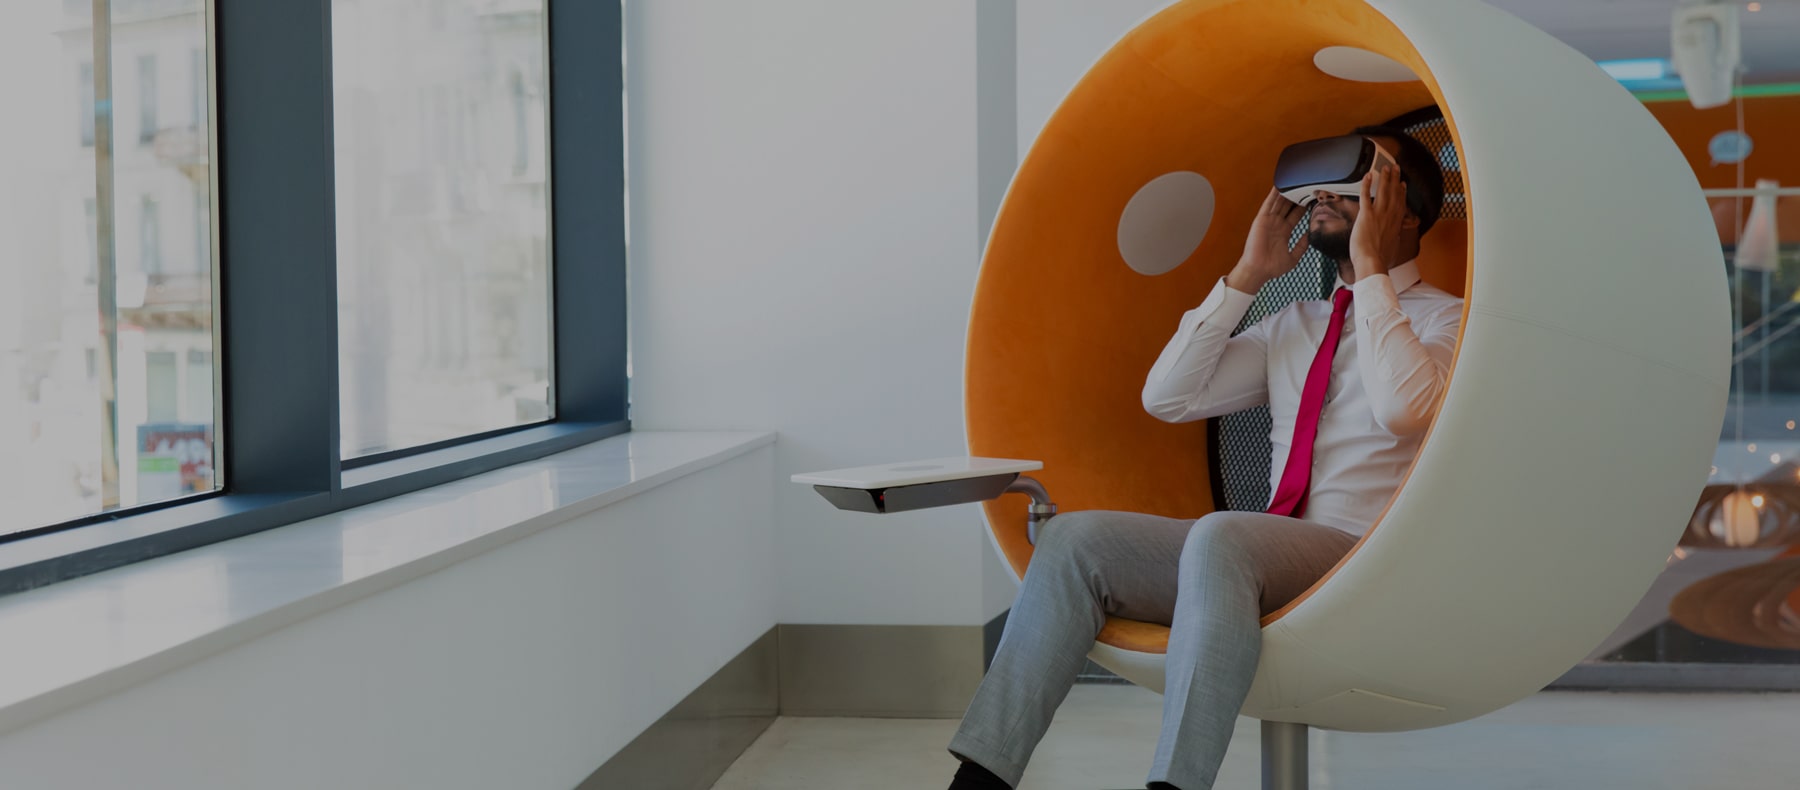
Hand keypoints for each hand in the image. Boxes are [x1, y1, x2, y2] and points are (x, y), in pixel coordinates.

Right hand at [1226, 188, 1310, 292]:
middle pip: (1288, 206)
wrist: (1258, 271)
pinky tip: (1278, 187)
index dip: (1304, 206)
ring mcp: (1269, 221)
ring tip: (1294, 181)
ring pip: (1279, 202)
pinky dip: (1272, 195)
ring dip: (1286, 192)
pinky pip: (1268, 204)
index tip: (1313, 199)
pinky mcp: (1261, 220)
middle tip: (1307, 186)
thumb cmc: (1271, 267)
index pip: (1296, 215)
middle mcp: (1276, 225)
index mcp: (1284, 232)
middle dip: (1297, 196)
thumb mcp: (1294, 257)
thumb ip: (1302, 246)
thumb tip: (1310, 236)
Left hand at [1349, 164, 1407, 278]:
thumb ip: (1394, 239)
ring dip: (1384, 178)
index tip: (1402, 184)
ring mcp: (1379, 214)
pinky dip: (1366, 184)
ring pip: (1383, 191)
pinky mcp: (1366, 214)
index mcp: (1396, 223)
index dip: (1401, 192)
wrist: (1372, 261)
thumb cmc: (1381, 259)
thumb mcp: (1393, 248)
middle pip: (1394, 193)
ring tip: (1385, 167)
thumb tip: (1393, 240)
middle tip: (1395, 168)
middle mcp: (1390, 216)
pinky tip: (1368, 176)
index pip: (1401, 203)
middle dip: (1394, 179)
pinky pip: (1366, 195)